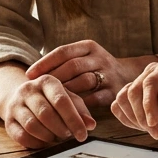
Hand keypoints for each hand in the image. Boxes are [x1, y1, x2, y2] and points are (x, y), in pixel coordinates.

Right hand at [2, 75, 96, 148]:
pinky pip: (21, 136)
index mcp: (47, 81)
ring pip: (32, 125)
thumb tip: (90, 125)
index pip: (61, 100)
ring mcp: (15, 105)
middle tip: (68, 135)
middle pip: (45, 113)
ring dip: (48, 136)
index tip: (83, 135)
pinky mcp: (8, 120)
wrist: (20, 97)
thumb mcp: (67, 98)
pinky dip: (35, 143)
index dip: (73, 120)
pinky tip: (44, 142)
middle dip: (60, 129)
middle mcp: (28, 90)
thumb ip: (80, 110)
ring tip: (56, 138)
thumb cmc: (50, 99)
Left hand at [26, 40, 142, 110]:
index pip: (63, 51)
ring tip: (51, 101)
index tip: (29, 75)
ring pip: (84, 81)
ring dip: (67, 91)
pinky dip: (82, 104)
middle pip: (73, 66)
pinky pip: (96, 98)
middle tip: (38, 90)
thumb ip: (64, 61)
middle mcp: (100, 57)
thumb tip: (32, 73)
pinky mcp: (115, 90)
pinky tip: (69, 111)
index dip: (45, 63)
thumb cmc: (95, 67)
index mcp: (89, 46)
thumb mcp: (84, 57)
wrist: (129, 74)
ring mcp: (109, 73)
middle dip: (54, 78)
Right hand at [111, 56, 157, 141]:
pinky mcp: (135, 97)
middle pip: (133, 91)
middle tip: (157, 132)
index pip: (150, 82)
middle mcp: (154, 71)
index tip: (153, 123)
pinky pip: (118, 106)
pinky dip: (127, 119)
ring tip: (154, 130)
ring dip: (135, 119)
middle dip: (142, 116)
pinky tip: (144, 127)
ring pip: (123, 98)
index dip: (148, 104)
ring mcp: (142, 83)